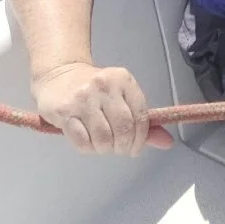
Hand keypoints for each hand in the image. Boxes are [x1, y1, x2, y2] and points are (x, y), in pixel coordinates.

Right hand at [32, 60, 156, 156]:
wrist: (57, 75)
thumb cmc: (93, 90)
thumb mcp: (120, 97)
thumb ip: (142, 121)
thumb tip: (167, 142)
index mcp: (123, 80)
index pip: (141, 117)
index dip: (141, 139)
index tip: (135, 147)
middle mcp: (104, 86)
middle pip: (123, 129)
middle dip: (123, 146)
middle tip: (117, 148)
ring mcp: (83, 98)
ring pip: (104, 138)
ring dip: (105, 149)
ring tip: (101, 144)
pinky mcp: (64, 111)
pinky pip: (83, 142)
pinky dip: (88, 148)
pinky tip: (87, 141)